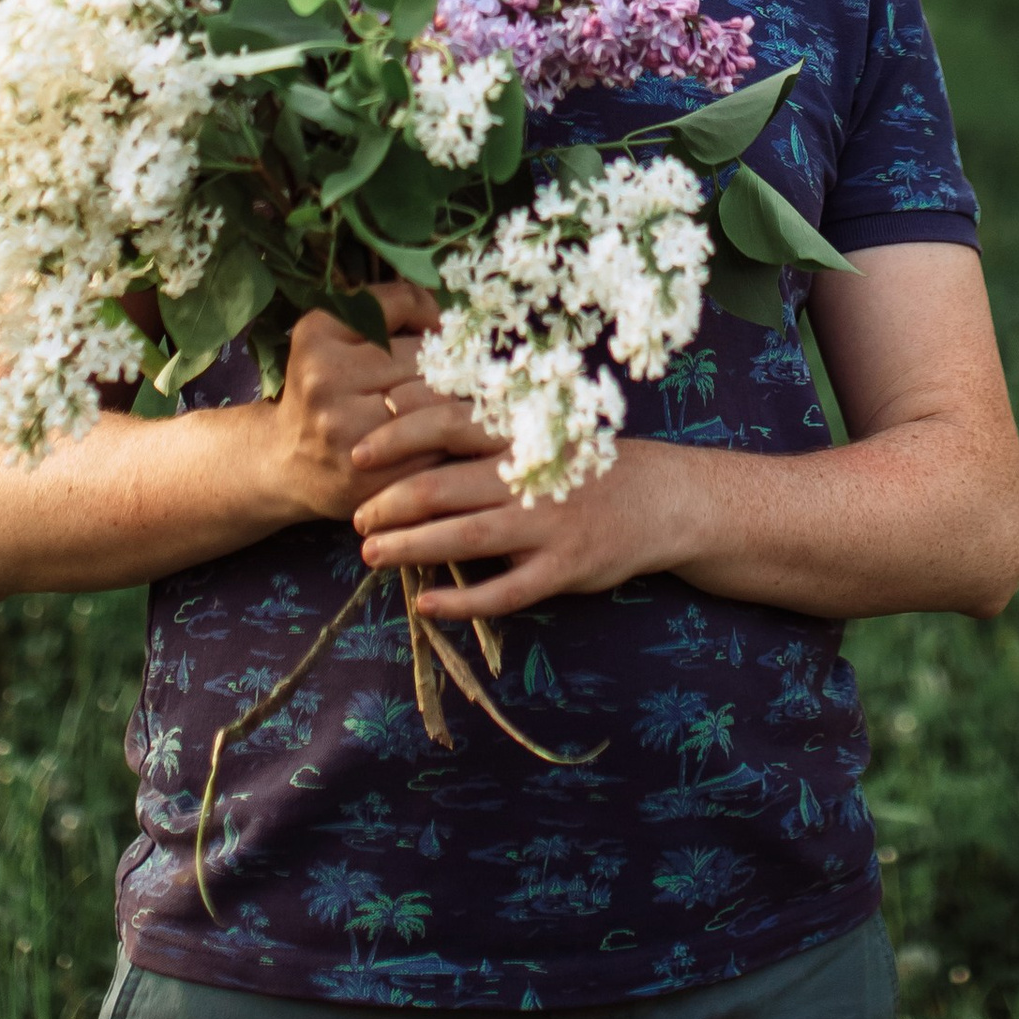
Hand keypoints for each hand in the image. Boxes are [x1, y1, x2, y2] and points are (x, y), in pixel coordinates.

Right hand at [267, 282, 443, 523]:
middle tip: (448, 373)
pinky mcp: (365, 472)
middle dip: (442, 364)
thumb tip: (445, 311)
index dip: (428, 314)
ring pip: (436, 400)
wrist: (289, 463)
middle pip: (424, 356)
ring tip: (446, 404)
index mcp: (317, 335)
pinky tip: (439, 439)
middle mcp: (324, 379)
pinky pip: (433, 446)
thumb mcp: (335, 337)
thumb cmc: (326, 392)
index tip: (434, 328)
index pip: (401, 304)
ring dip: (450, 402)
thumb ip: (386, 310)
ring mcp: (343, 428)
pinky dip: (444, 441)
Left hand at [349, 428, 703, 618]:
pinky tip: (426, 605)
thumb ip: (482, 428)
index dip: (397, 438)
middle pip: (444, 486)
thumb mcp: (540, 429)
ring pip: (465, 539)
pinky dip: (461, 601)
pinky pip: (504, 592)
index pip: (447, 424)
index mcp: (521, 433)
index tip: (357, 455)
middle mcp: (530, 475)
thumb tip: (403, 413)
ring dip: (411, 548)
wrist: (661, 498)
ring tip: (372, 555)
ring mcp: (548, 524)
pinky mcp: (563, 568)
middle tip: (357, 519)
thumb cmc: (583, 462)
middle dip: (391, 505)